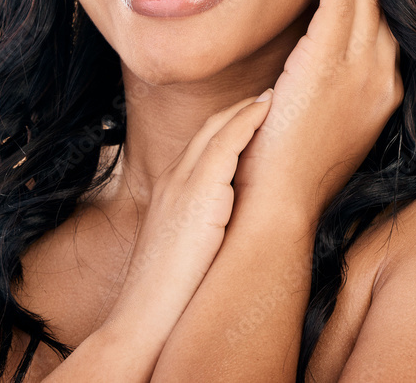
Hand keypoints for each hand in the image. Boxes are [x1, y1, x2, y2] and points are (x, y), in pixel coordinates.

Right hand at [101, 91, 274, 347]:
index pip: (200, 144)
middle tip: (268, 96)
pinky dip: (247, 121)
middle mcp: (172, 178)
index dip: (227, 126)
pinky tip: (267, 110)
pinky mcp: (198, 192)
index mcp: (168, 191)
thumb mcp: (184, 250)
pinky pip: (226, 143)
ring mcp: (182, 182)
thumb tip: (229, 228)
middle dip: (238, 110)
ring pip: (217, 128)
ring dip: (247, 108)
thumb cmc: (166, 296)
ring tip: (273, 96)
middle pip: (208, 128)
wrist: (142, 318)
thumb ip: (202, 227)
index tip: (251, 115)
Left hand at [233, 0, 403, 219]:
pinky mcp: (332, 65)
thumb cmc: (284, 165)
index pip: (386, 26)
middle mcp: (384, 79)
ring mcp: (364, 72)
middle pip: (384, 3)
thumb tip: (310, 58)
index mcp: (382, 94)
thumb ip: (327, 85)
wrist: (277, 205)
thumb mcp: (320, 120)